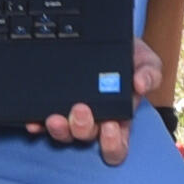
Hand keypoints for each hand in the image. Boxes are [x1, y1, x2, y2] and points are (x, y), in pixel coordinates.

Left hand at [39, 36, 172, 164]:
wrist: (107, 37)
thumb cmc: (127, 56)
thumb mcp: (145, 60)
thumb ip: (149, 73)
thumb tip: (141, 84)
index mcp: (119, 118)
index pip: (116, 145)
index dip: (112, 144)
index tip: (111, 126)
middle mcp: (95, 122)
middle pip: (87, 138)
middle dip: (83, 128)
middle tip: (81, 110)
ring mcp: (71, 117)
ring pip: (64, 134)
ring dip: (58, 130)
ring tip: (55, 117)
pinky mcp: (52, 107)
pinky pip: (42, 122)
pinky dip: (37, 123)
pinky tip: (34, 120)